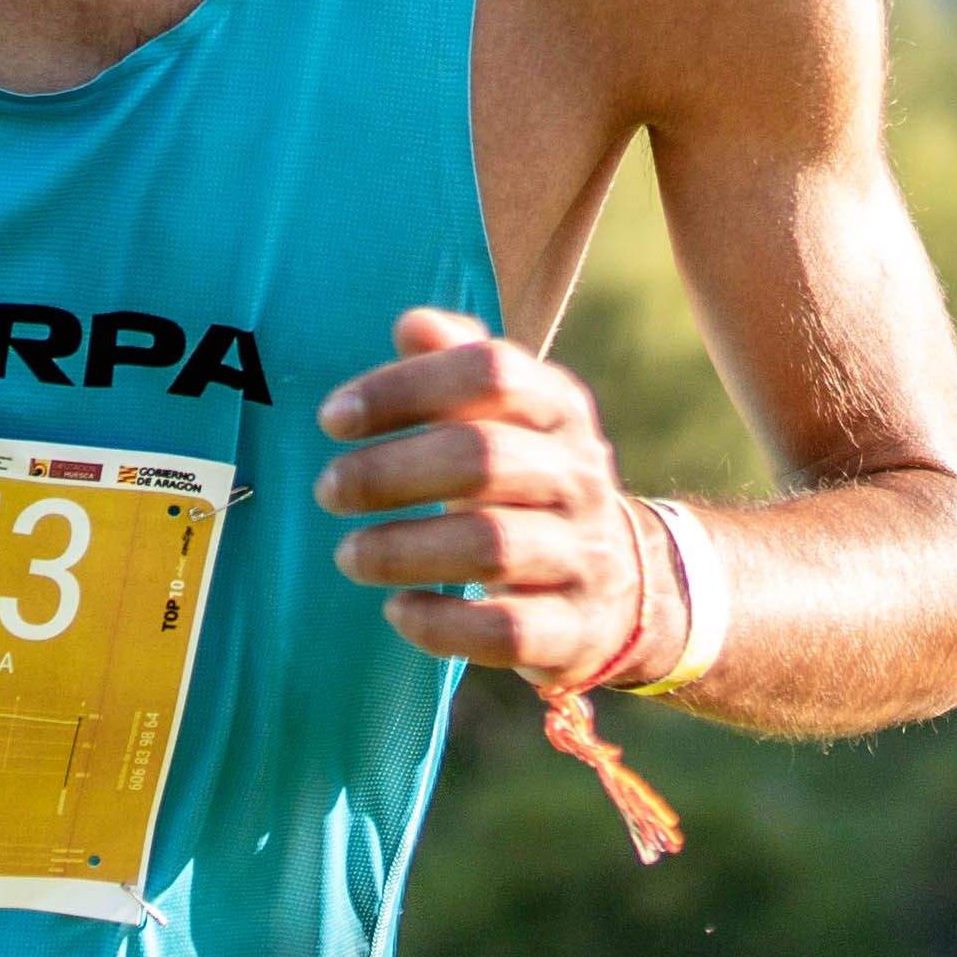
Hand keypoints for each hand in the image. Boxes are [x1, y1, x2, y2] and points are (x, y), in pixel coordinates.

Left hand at [314, 307, 652, 689]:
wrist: (626, 581)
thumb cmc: (532, 482)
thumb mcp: (510, 414)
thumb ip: (459, 363)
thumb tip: (412, 326)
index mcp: (559, 409)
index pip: (490, 373)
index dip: (406, 388)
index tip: (334, 418)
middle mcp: (578, 476)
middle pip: (483, 458)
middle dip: (391, 473)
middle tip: (329, 490)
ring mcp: (583, 555)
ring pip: (491, 546)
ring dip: (404, 550)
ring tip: (351, 555)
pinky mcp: (573, 630)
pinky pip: (506, 630)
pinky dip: (442, 623)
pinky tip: (397, 611)